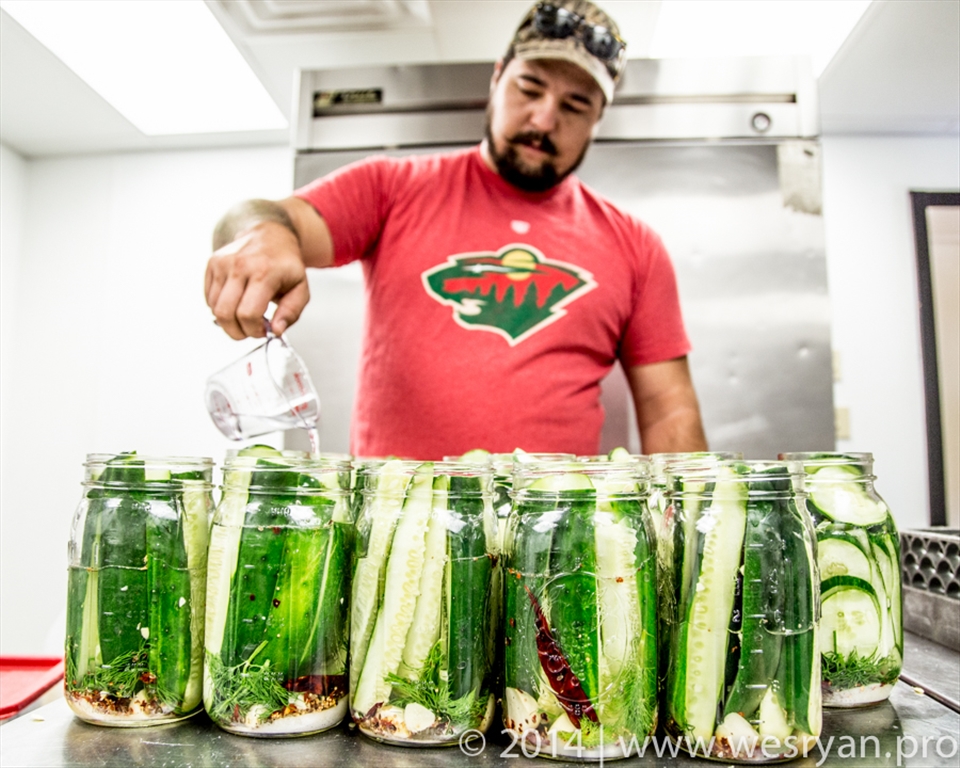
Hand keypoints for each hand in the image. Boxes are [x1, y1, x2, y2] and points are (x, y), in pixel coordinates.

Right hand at [205, 220, 309, 339]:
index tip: (262, 331)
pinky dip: (221, 308)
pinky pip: (209, 298)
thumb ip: (291, 312)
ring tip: (245, 315)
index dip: (254, 330)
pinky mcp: (212, 263)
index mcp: (264, 272)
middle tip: (250, 330)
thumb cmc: (286, 265)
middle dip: (238, 331)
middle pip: (226, 313)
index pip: (248, 313)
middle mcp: (239, 265)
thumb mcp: (300, 289)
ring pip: (214, 308)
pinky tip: (236, 303)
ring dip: (229, 321)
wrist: (271, 235)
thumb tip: (275, 331)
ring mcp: (223, 263)